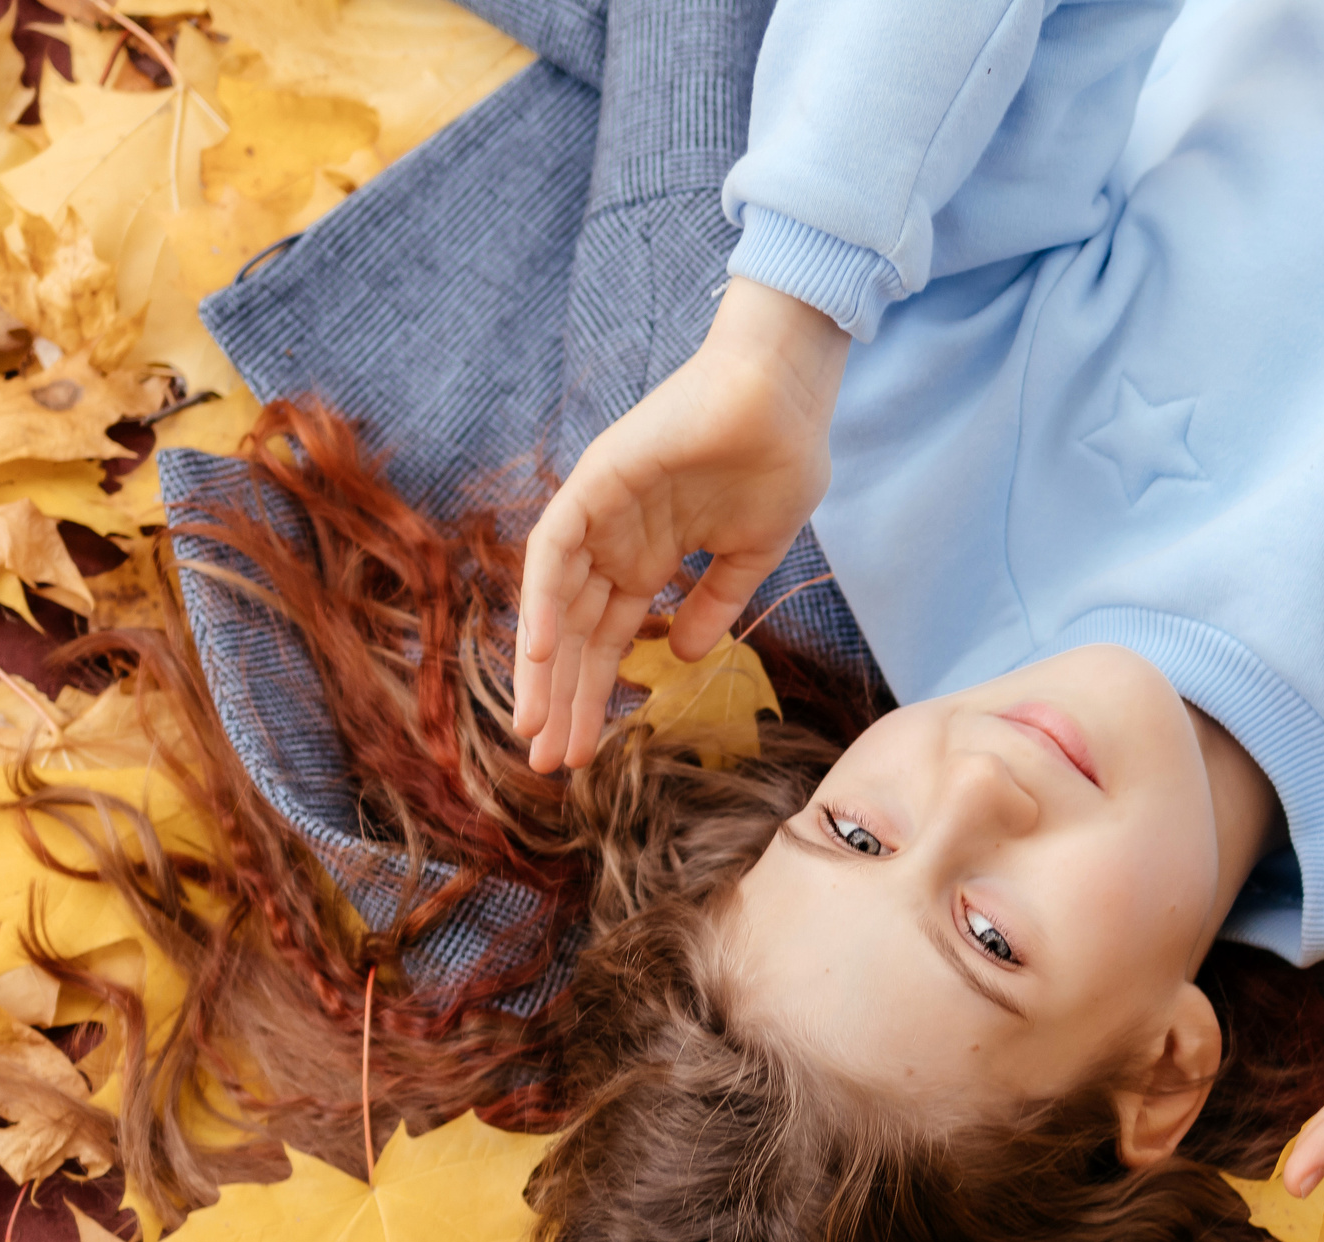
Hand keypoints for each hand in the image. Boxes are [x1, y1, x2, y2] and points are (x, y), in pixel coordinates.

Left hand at [513, 278, 850, 770]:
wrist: (788, 394)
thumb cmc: (780, 459)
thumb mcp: (751, 553)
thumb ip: (714, 604)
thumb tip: (680, 658)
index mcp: (651, 558)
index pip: (611, 640)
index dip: (597, 697)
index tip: (588, 756)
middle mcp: (616, 541)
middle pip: (578, 635)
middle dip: (565, 700)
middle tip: (548, 766)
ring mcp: (602, 513)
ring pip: (557, 602)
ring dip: (544, 668)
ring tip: (535, 730)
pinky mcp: (595, 482)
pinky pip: (554, 549)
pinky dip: (541, 601)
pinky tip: (538, 655)